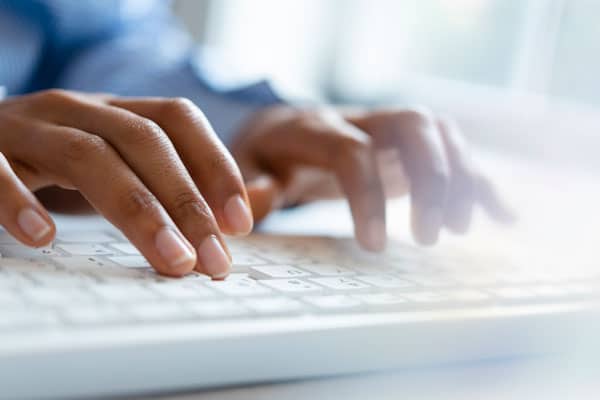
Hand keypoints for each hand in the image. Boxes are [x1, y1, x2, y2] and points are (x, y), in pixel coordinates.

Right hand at [0, 90, 253, 277]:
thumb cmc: (51, 159)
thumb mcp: (112, 161)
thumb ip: (165, 184)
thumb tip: (233, 219)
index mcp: (114, 112)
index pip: (177, 119)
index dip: (216, 165)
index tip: (240, 222)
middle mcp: (76, 110)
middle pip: (143, 141)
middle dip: (187, 202)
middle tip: (213, 259)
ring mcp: (27, 126)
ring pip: (88, 155)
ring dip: (137, 211)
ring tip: (171, 260)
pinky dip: (19, 201)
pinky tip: (44, 236)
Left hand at [233, 105, 513, 250]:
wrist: (282, 129)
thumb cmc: (263, 156)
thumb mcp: (244, 170)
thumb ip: (251, 186)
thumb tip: (254, 206)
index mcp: (314, 128)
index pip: (352, 152)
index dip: (368, 197)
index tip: (374, 247)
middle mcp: (360, 119)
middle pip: (413, 127)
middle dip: (431, 179)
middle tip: (430, 237)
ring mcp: (388, 128)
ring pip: (440, 133)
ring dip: (459, 178)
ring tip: (458, 230)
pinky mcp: (406, 145)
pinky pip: (453, 151)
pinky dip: (480, 181)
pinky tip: (503, 215)